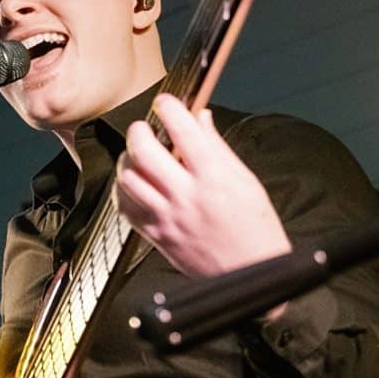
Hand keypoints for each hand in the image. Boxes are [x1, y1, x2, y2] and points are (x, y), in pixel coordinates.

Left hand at [114, 97, 290, 282]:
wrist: (251, 276)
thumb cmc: (255, 231)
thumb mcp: (246, 181)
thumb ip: (218, 148)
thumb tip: (200, 119)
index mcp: (214, 177)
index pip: (183, 129)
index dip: (169, 108)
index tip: (165, 102)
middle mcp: (186, 196)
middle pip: (145, 152)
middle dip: (139, 131)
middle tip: (144, 128)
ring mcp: (167, 218)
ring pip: (128, 179)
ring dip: (127, 160)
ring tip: (136, 155)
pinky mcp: (156, 237)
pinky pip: (125, 209)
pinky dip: (123, 190)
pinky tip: (131, 183)